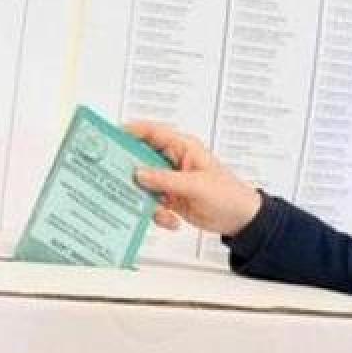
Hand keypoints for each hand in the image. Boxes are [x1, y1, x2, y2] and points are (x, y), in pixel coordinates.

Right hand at [125, 120, 262, 235]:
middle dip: (129, 171)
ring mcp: (170, 181)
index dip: (130, 131)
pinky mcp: (171, 199)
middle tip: (116, 180)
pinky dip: (158, 214)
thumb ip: (166, 179)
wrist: (242, 220)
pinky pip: (152, 203)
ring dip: (144, 198)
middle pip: (140, 159)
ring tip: (154, 209)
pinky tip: (171, 220)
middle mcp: (173, 162)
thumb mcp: (197, 186)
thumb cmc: (229, 196)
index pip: (152, 133)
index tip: (109, 138)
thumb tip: (139, 173)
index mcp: (183, 148)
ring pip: (144, 184)